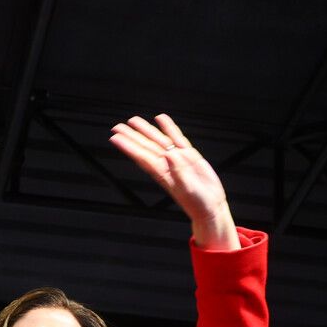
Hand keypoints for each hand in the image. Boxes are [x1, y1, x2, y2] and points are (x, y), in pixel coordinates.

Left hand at [109, 114, 239, 250]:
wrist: (210, 207)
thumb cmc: (198, 204)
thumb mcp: (188, 190)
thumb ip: (179, 172)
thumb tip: (169, 155)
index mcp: (163, 173)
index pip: (142, 156)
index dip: (128, 146)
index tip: (116, 138)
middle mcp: (167, 164)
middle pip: (146, 146)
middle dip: (132, 136)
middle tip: (117, 127)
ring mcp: (177, 159)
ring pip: (158, 140)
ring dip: (146, 130)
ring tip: (134, 120)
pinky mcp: (189, 156)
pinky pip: (177, 138)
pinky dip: (169, 128)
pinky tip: (161, 119)